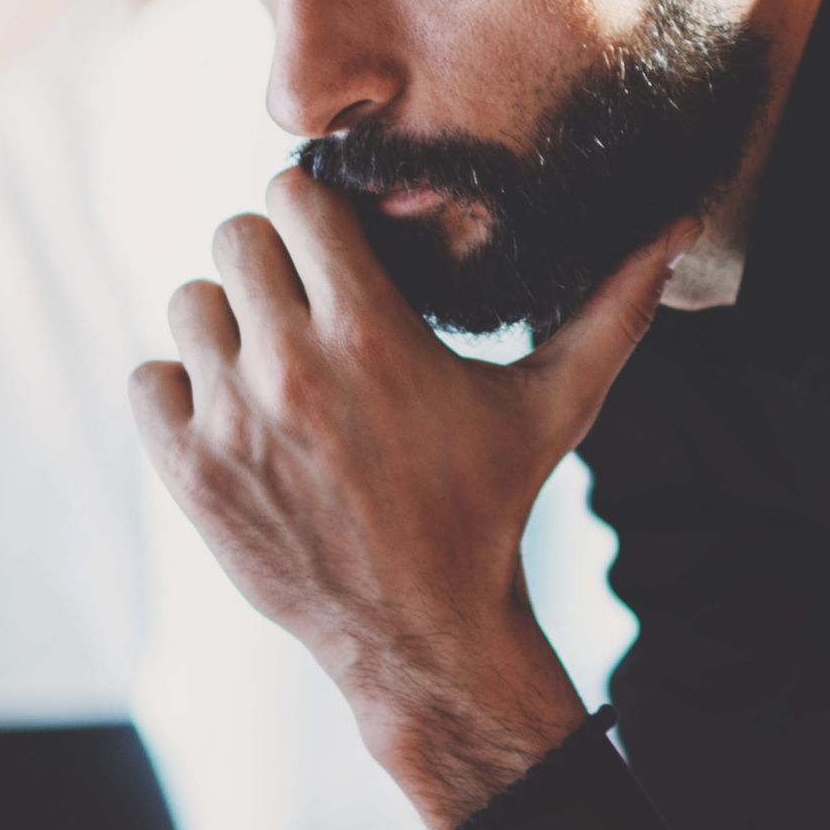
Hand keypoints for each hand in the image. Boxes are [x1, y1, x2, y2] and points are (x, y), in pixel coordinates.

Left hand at [135, 169, 684, 829]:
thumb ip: (613, 308)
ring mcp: (231, 421)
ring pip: (186, 304)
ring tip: (272, 364)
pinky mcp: (191, 472)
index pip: (292, 197)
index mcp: (372, 332)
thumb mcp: (555, 404)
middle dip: (270, 260)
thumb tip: (681, 224)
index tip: (333, 246)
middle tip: (304, 304)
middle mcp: (291, 367)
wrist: (427, 632)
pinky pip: (149, 379)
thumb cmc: (491, 506)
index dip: (313, 212)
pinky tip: (235, 415)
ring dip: (224, 325)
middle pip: (231, 235)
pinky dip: (182, 392)